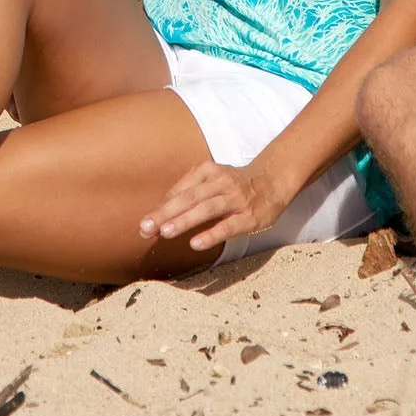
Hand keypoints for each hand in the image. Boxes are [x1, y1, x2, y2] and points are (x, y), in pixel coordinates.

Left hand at [139, 160, 289, 253]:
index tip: (143, 224)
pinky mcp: (248, 217)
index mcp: (208, 172)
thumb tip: (158, 212)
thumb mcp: (211, 180)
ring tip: (165, 232)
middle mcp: (221, 183)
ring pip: (207, 209)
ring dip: (185, 220)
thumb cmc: (233, 185)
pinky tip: (196, 244)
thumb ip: (187, 192)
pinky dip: (211, 234)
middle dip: (166, 213)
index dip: (161, 207)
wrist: (273, 181)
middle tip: (146, 228)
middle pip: (190, 198)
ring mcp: (235, 199)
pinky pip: (228, 226)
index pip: (181, 191)